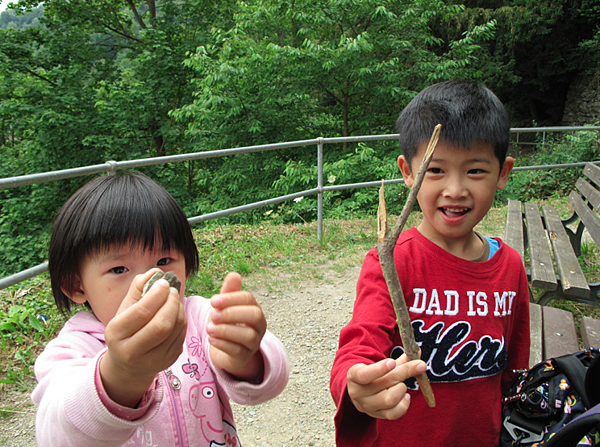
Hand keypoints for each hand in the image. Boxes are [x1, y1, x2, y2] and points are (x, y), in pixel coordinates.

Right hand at [101, 269, 186, 406]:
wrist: (127, 363)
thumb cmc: (127, 328)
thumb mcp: (125, 308)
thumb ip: (138, 287)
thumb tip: (156, 272)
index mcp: (116, 334)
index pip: (141, 313)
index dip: (156, 295)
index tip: (164, 283)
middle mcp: (132, 351)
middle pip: (161, 325)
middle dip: (171, 303)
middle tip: (172, 290)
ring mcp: (152, 359)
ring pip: (175, 329)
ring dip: (178, 309)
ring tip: (173, 300)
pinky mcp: (168, 360)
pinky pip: (181, 335)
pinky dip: (182, 320)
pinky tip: (176, 313)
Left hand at [207, 272, 266, 380]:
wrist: (226, 351)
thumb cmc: (227, 324)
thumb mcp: (225, 306)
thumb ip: (229, 291)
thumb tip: (234, 274)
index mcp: (254, 308)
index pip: (248, 299)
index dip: (230, 298)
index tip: (212, 301)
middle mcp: (259, 324)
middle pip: (254, 315)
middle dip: (231, 313)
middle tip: (212, 315)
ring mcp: (254, 342)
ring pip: (247, 335)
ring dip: (226, 330)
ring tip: (209, 328)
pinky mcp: (245, 356)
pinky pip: (238, 351)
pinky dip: (223, 344)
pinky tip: (211, 339)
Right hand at [347, 354, 427, 419]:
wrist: (362, 391)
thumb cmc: (373, 374)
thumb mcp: (381, 365)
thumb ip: (399, 360)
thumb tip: (417, 352)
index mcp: (353, 376)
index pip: (364, 374)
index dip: (379, 369)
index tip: (392, 362)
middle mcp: (358, 393)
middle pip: (384, 383)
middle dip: (404, 372)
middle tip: (419, 365)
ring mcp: (367, 406)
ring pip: (390, 399)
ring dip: (402, 388)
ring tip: (402, 384)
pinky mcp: (377, 415)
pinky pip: (394, 413)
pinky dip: (404, 403)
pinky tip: (405, 395)